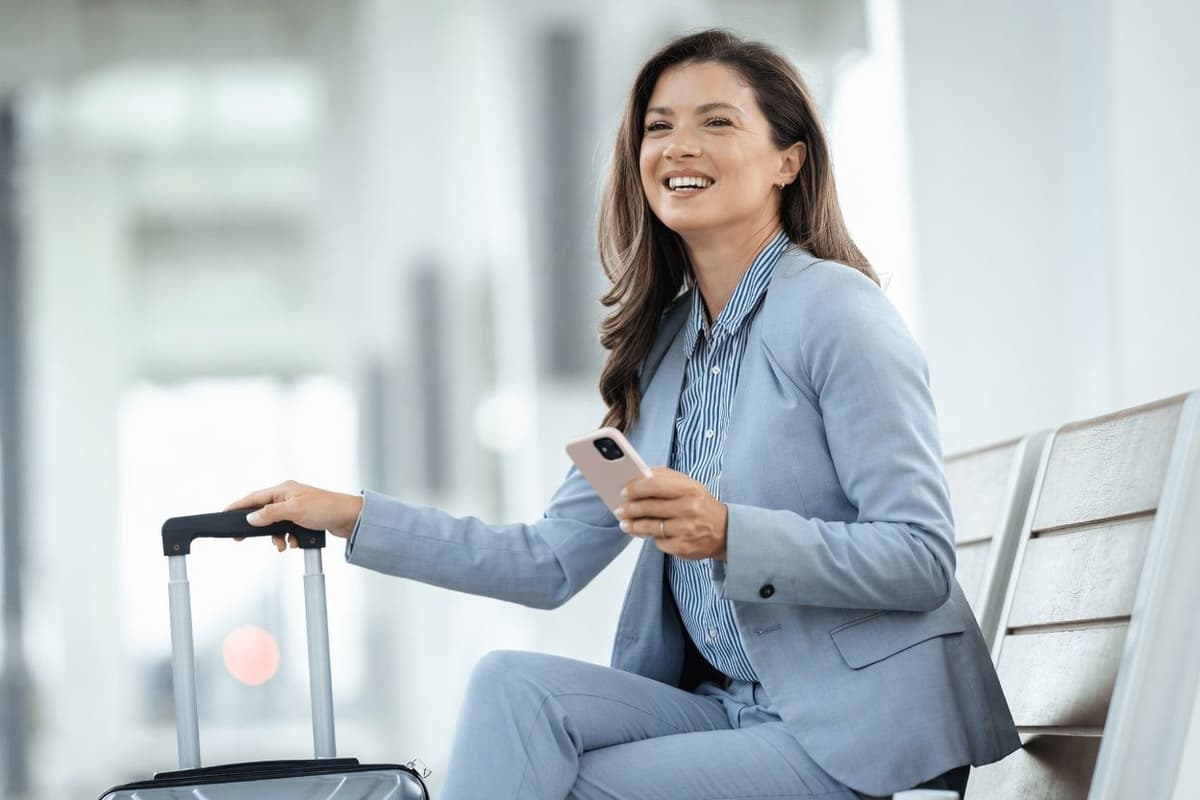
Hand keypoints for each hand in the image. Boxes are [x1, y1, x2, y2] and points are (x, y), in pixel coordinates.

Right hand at [225, 480, 363, 551]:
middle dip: (259, 528)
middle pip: (263, 513)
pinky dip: (290, 539)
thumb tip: (250, 518)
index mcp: (284, 490)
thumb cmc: (327, 508)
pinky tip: (296, 543)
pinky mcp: (305, 521)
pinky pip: (289, 532)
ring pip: (276, 526)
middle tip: (243, 539)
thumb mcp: (294, 511)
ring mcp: (297, 510)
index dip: (239, 506)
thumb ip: (270, 514)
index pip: (255, 497)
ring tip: (283, 545)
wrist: (351, 519)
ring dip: (277, 537)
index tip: (224, 513)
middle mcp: (289, 498)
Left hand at [615, 467, 727, 559]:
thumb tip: (640, 475)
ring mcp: (686, 529)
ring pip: (650, 527)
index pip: (655, 485)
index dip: (635, 488)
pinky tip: (649, 534)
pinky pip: (659, 542)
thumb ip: (665, 477)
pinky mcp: (683, 547)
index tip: (623, 491)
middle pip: (649, 507)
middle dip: (630, 508)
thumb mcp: (690, 485)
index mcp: (690, 489)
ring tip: (625, 524)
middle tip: (619, 509)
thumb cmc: (701, 505)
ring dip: (634, 525)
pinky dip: (652, 538)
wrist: (725, 531)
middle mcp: (689, 509)